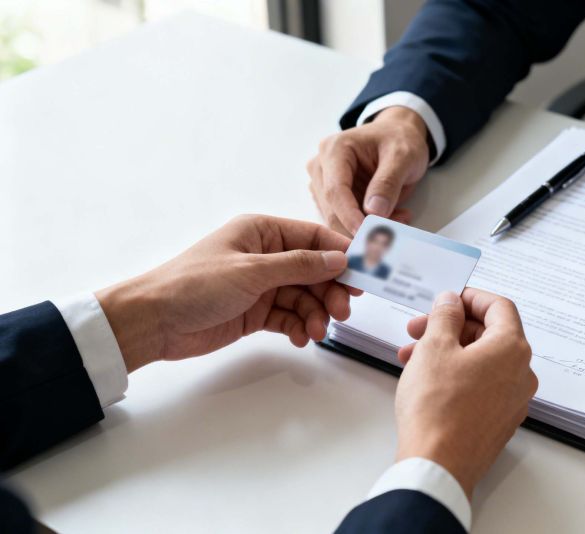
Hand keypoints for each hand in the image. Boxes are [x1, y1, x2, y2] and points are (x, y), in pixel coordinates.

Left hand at [95, 215, 358, 371]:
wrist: (153, 322)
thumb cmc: (195, 285)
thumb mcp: (253, 271)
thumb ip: (300, 265)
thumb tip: (339, 259)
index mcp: (262, 232)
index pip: (314, 237)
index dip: (340, 253)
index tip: (365, 272)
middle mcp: (265, 256)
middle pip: (314, 270)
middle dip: (330, 290)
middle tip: (343, 310)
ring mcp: (261, 285)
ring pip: (304, 297)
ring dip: (316, 313)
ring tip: (317, 331)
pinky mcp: (255, 312)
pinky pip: (289, 317)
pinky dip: (299, 327)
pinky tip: (302, 337)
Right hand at [307, 106, 430, 235]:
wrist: (399, 135)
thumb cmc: (400, 139)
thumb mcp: (402, 156)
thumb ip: (388, 183)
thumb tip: (374, 212)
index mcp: (334, 149)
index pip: (335, 190)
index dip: (349, 216)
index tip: (367, 234)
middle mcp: (321, 166)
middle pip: (332, 209)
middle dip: (361, 226)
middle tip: (396, 229)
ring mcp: (323, 183)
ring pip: (338, 219)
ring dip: (368, 227)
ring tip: (400, 218)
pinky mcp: (332, 197)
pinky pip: (346, 220)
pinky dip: (369, 224)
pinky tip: (392, 216)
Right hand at [394, 289, 537, 498]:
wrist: (437, 466)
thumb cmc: (437, 408)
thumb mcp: (434, 347)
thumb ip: (445, 316)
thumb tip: (451, 301)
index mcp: (512, 348)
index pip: (499, 307)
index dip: (470, 298)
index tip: (447, 300)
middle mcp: (521, 373)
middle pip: (489, 334)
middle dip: (451, 327)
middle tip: (418, 328)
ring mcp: (513, 400)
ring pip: (481, 361)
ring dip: (448, 351)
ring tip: (410, 357)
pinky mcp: (499, 420)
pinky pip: (482, 385)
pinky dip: (457, 374)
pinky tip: (426, 379)